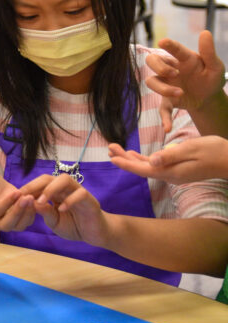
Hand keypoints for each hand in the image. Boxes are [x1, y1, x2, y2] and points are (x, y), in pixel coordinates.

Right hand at [0, 167, 35, 231]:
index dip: (6, 203)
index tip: (16, 191)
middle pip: (6, 224)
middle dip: (18, 212)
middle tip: (28, 198)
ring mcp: (4, 222)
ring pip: (18, 226)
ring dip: (27, 214)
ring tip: (32, 199)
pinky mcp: (15, 221)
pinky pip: (25, 223)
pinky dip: (32, 214)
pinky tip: (34, 201)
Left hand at [22, 174, 108, 244]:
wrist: (95, 234)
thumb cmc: (74, 226)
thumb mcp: (54, 222)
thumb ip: (45, 213)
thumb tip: (32, 203)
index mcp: (56, 192)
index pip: (40, 183)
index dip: (28, 188)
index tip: (16, 196)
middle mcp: (66, 189)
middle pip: (49, 177)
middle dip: (35, 185)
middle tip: (24, 196)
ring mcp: (78, 192)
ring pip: (65, 180)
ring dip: (51, 189)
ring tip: (42, 201)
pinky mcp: (90, 200)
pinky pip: (80, 194)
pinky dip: (70, 200)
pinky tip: (61, 209)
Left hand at [109, 137, 227, 184]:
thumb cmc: (214, 151)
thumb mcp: (192, 149)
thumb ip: (171, 155)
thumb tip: (152, 161)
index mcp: (171, 172)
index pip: (144, 169)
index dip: (127, 164)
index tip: (112, 158)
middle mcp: (170, 175)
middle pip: (142, 168)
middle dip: (124, 159)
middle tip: (109, 147)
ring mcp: (174, 173)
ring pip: (147, 166)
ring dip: (131, 158)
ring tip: (115, 149)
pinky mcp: (178, 169)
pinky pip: (156, 165)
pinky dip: (143, 160)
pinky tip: (134, 155)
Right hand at [146, 31, 225, 113]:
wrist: (209, 98)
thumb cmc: (211, 78)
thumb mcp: (216, 66)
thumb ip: (209, 52)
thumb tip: (205, 32)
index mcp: (182, 58)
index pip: (172, 49)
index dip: (168, 45)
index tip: (163, 42)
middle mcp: (170, 69)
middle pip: (152, 61)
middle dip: (159, 66)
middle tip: (173, 73)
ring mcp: (166, 84)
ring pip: (152, 82)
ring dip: (163, 88)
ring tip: (180, 93)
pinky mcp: (167, 100)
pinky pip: (161, 109)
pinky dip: (164, 118)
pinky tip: (168, 128)